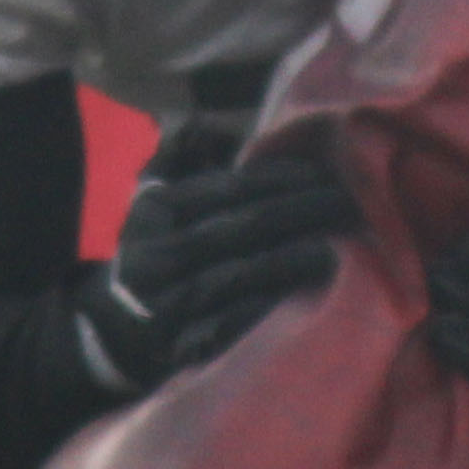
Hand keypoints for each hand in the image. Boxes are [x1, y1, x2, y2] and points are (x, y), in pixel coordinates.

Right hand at [70, 142, 353, 401]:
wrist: (115, 335)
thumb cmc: (158, 255)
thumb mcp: (155, 204)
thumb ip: (179, 159)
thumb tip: (203, 123)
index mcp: (153, 212)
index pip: (229, 188)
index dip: (282, 179)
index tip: (327, 173)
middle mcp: (154, 256)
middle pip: (244, 228)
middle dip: (304, 212)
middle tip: (352, 203)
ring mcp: (166, 304)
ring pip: (242, 275)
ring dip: (297, 259)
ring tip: (344, 247)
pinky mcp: (180, 346)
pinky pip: (235, 324)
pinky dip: (274, 307)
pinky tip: (312, 296)